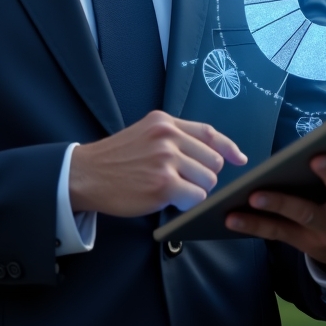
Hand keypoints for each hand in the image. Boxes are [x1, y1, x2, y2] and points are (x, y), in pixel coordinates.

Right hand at [69, 110, 247, 216]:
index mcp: (164, 122)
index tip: (239, 159)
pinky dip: (187, 203)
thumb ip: (174, 138)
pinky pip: (195, 198)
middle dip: (203, 176)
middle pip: (212, 160)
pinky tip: (169, 200)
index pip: (209, 132)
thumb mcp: (145, 134)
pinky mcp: (163, 184)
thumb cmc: (115, 158)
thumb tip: (212, 154)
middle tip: (182, 182)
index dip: (228, 147)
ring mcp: (166, 159)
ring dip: (194, 191)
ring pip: (207, 181)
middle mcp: (168, 136)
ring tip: (171, 190)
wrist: (86, 174)